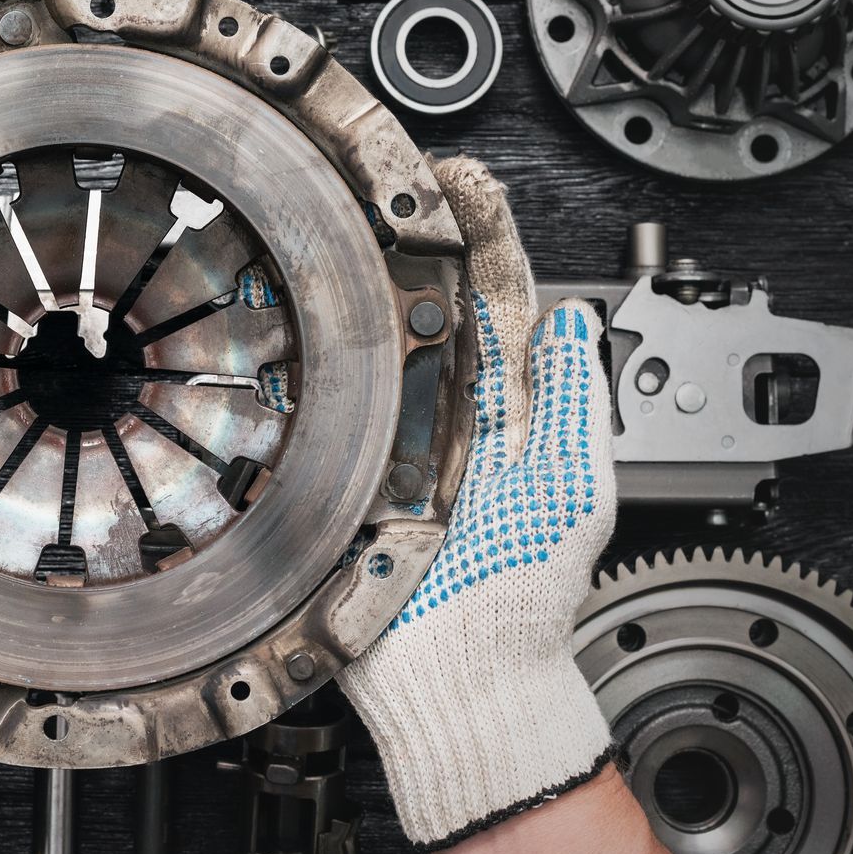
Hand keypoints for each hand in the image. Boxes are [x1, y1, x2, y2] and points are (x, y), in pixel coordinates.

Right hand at [340, 155, 616, 848]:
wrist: (460, 678)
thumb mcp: (576, 489)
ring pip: (358, 347)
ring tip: (324, 222)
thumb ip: (577, 402)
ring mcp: (381, 443)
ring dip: (339, 285)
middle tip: (379, 175)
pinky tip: (273, 317)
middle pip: (417, 305)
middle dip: (399, 236)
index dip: (478, 234)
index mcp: (504, 410)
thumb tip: (579, 322)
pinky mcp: (332, 477)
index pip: (492, 298)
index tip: (459, 180)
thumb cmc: (524, 598)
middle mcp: (440, 416)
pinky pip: (306, 407)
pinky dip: (288, 362)